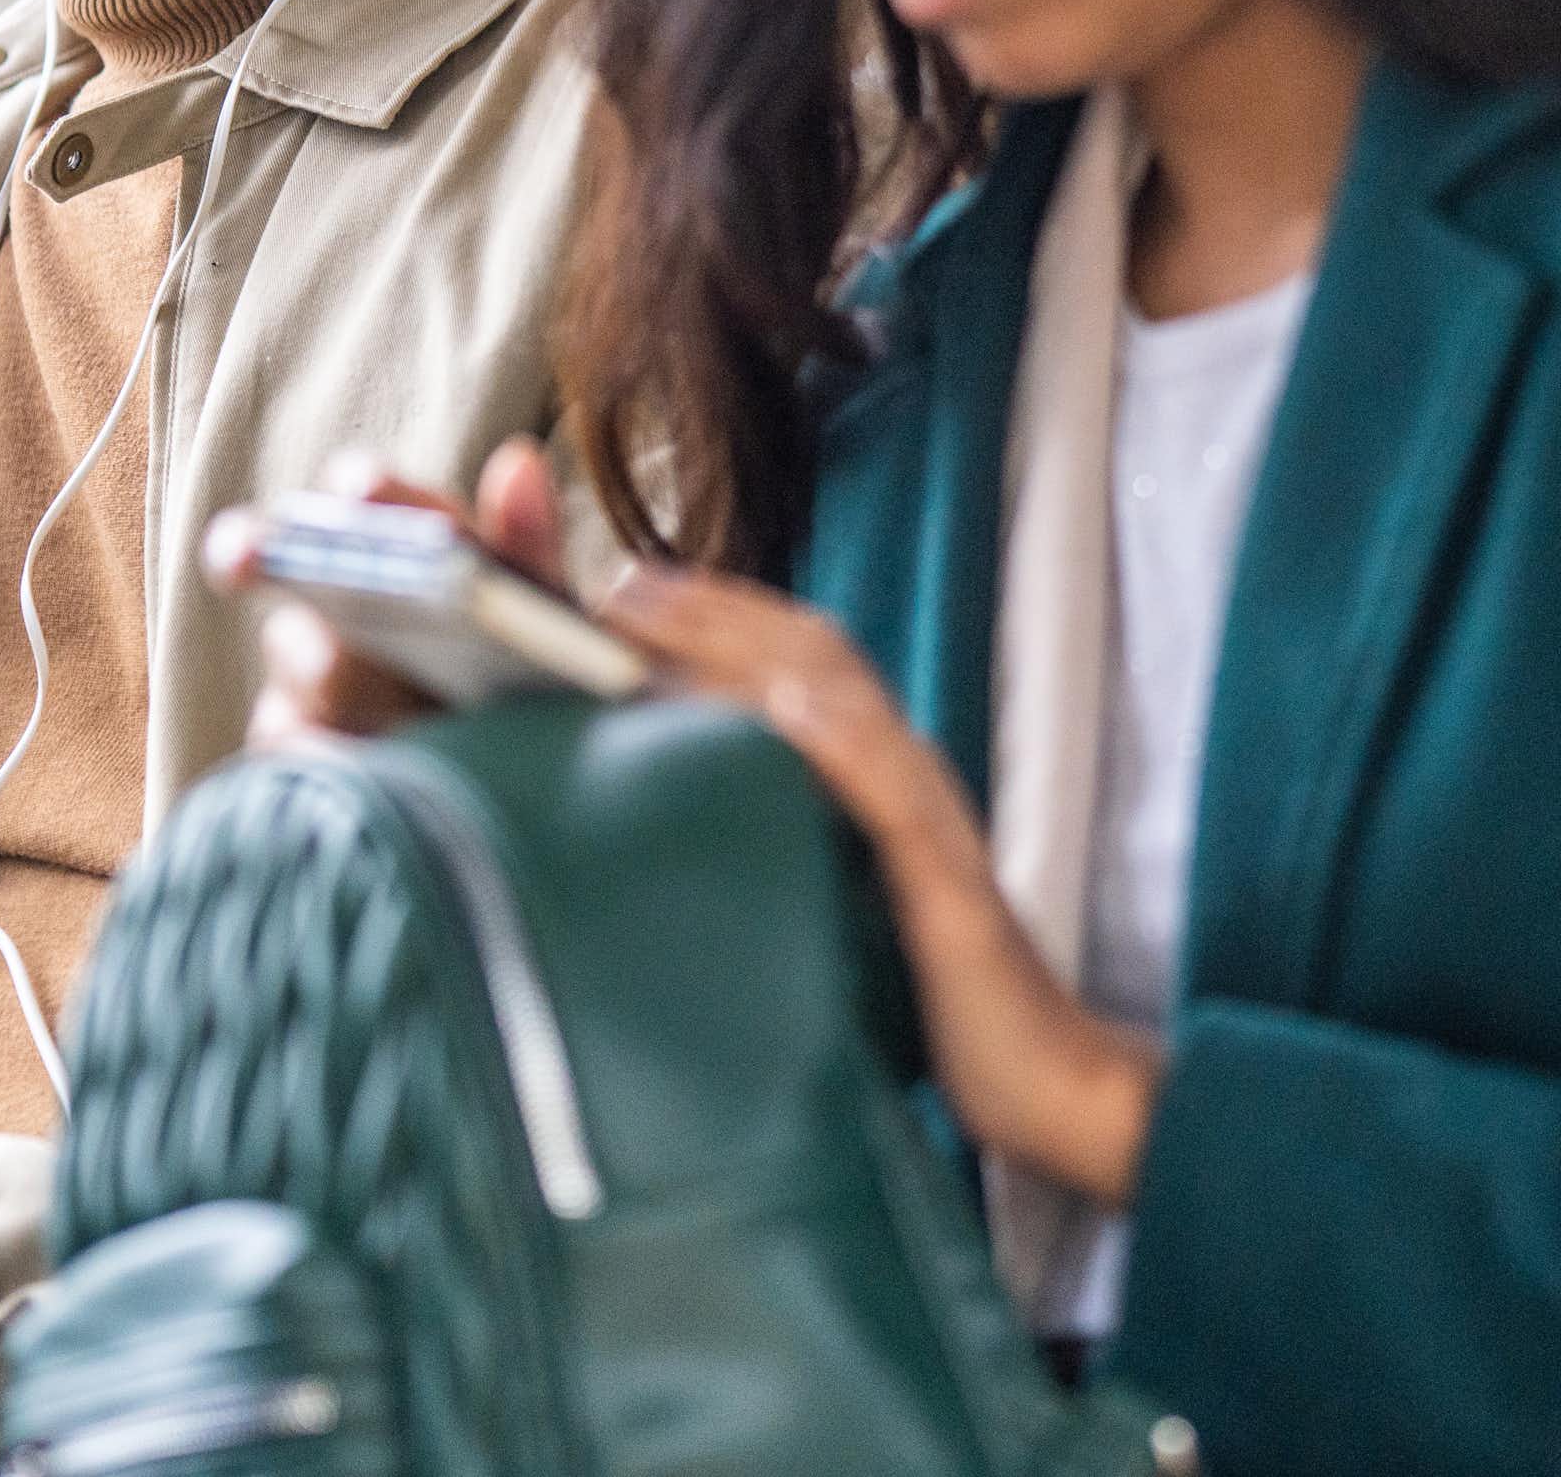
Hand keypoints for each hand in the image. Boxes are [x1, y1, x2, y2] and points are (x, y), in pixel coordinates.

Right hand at [217, 438, 569, 745]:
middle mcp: (342, 594)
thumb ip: (529, 544)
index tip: (364, 491)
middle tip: (326, 580)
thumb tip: (517, 461)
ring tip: (341, 673)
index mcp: (399, 541)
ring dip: (316, 662)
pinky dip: (315, 745)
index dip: (360, 486)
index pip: (366, 492)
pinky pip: (292, 740)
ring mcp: (313, 673)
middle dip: (315, 572)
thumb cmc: (536, 672)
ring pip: (294, 655)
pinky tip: (350, 756)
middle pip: (307, 567)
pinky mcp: (306, 746)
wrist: (541, 773)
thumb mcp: (548, 613)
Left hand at [605, 567, 1162, 1208]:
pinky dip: (846, 747)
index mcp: (874, 773)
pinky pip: (901, 803)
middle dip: (711, 606)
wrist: (1048, 1085)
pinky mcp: (951, 894)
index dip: (712, 611)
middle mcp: (904, 776)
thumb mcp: (833, 894)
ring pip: (848, 703)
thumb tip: (673, 805)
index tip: (620, 584)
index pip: (791, 659)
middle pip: (810, 653)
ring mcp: (932, 826)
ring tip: (671, 616)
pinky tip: (792, 714)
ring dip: (754, 649)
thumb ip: (777, 834)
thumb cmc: (928, 996)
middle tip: (618, 582)